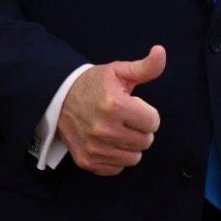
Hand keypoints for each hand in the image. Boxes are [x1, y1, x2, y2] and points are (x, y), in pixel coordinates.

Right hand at [57, 45, 164, 175]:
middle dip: (139, 129)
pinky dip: (115, 157)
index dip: (146, 113)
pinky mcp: (87, 161)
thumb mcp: (118, 71)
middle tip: (125, 119)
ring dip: (129, 145)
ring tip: (117, 130)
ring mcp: (94, 148)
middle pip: (146, 141)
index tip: (133, 106)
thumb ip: (145, 67)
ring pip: (134, 158)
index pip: (153, 122)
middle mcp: (104, 129)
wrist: (59, 98)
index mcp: (115, 105)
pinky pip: (117, 168)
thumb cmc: (93, 84)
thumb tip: (161, 51)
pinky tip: (106, 142)